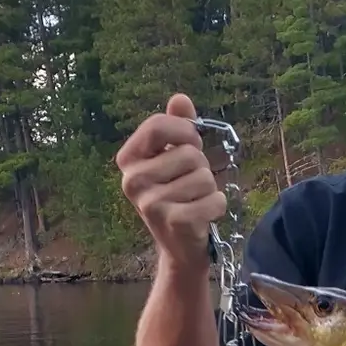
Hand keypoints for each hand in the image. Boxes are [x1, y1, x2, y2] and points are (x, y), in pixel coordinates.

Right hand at [115, 93, 227, 266]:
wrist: (179, 246)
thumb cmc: (177, 195)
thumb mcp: (171, 159)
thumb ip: (176, 127)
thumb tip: (180, 99)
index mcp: (128, 160)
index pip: (157, 125)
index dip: (184, 131)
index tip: (191, 144)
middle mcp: (133, 180)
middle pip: (188, 153)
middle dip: (201, 167)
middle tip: (190, 185)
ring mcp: (150, 203)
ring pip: (204, 176)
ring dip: (209, 189)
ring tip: (195, 200)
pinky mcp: (173, 221)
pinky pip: (213, 199)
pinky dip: (217, 205)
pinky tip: (204, 215)